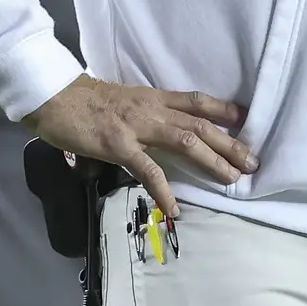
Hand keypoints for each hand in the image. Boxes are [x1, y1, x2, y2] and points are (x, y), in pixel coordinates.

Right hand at [25, 76, 254, 218]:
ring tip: (231, 179)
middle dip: (229, 143)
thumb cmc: (84, 101)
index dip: (224, 109)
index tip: (247, 120)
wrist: (53, 96)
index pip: (196, 101)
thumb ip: (142, 115)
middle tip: (252, 162)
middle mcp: (152, 109)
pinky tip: (176, 208)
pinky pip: (148, 170)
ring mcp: (137, 127)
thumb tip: (157, 132)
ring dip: (212, 161)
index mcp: (153, 98)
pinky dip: (165, 190)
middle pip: (200, 124)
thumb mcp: (123, 102)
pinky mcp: (118, 145)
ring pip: (185, 142)